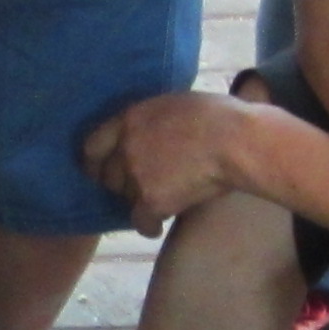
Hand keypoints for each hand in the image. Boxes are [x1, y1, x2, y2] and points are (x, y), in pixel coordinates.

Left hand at [83, 90, 258, 229]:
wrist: (235, 141)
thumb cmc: (217, 116)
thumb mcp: (173, 103)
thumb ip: (151, 120)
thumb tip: (149, 131)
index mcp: (129, 119)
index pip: (93, 145)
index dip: (95, 162)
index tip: (100, 169)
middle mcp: (125, 146)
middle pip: (108, 176)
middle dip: (120, 184)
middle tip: (139, 187)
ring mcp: (136, 174)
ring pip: (126, 198)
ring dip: (139, 201)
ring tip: (159, 200)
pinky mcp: (151, 200)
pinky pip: (141, 222)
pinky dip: (149, 226)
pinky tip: (158, 225)